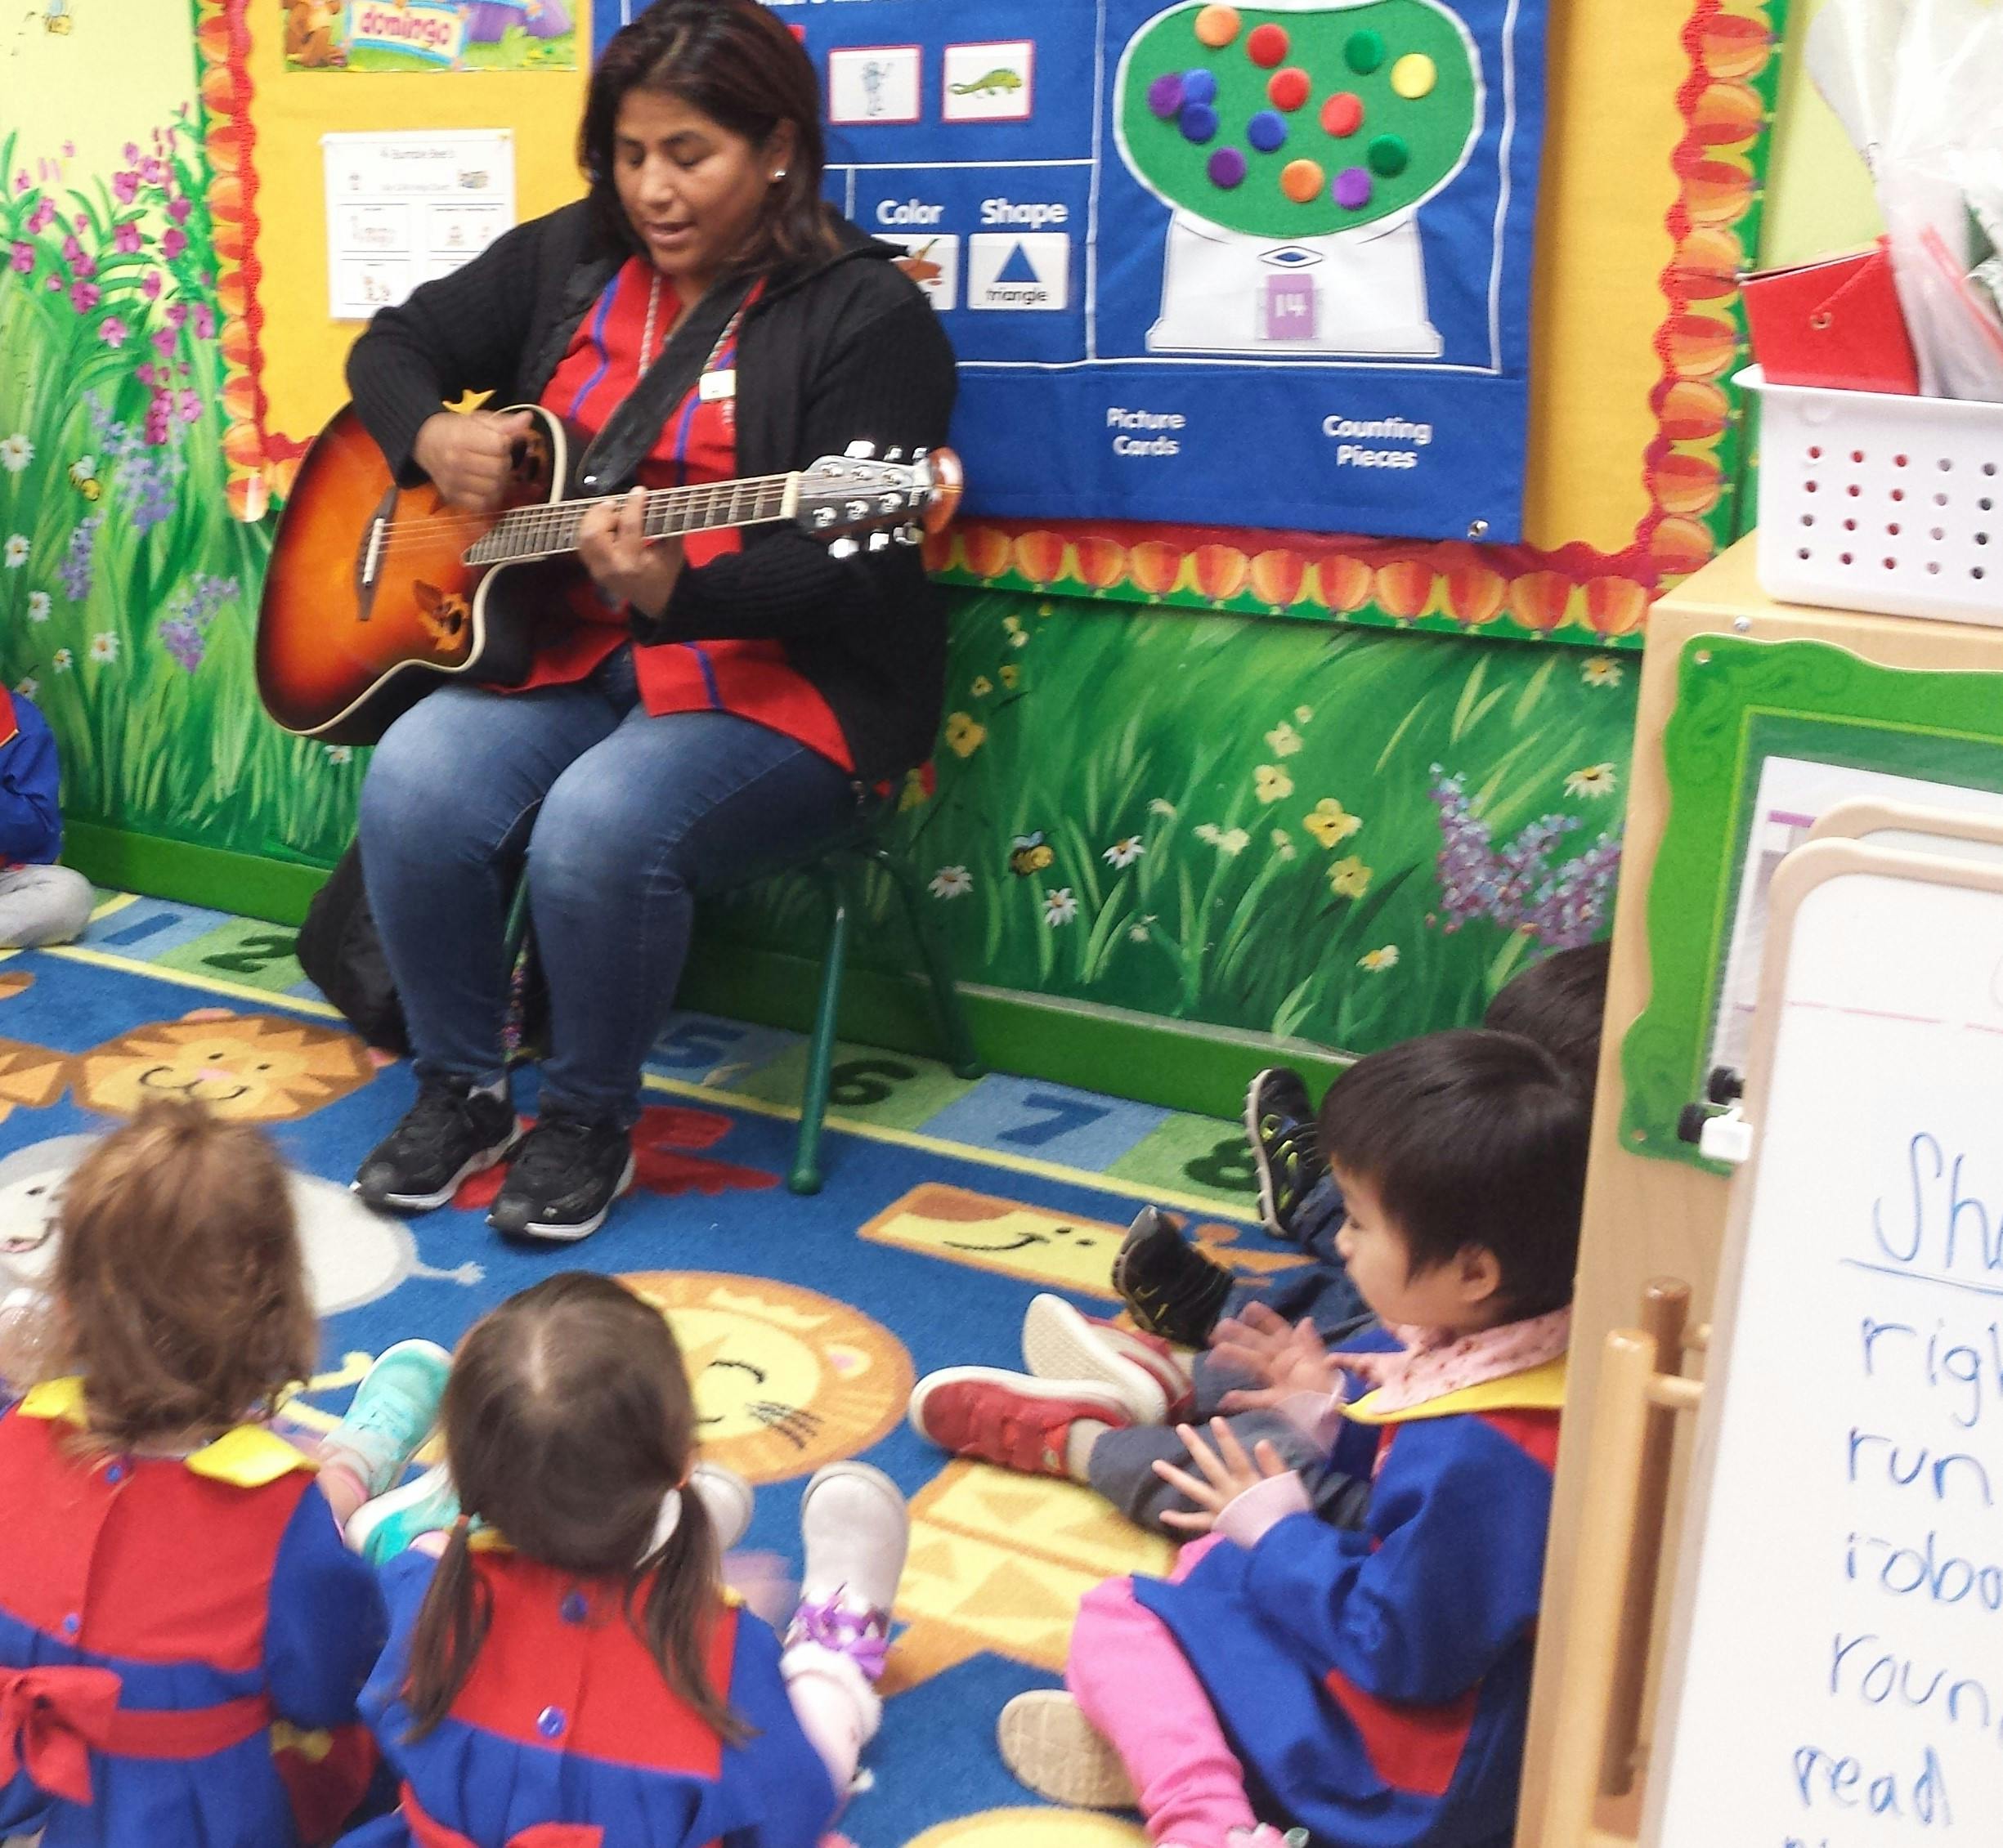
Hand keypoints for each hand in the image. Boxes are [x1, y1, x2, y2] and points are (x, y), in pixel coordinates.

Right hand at [411, 409, 534, 513]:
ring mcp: (454, 482)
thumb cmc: (454, 430)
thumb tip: (527, 419)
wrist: (425, 443)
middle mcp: (455, 461)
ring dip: (500, 481)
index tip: (499, 442)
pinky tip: (487, 485)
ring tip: (492, 471)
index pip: (500, 445)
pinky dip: (490, 497)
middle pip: (500, 468)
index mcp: (461, 437)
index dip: (505, 443)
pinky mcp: (454, 497)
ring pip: (495, 488)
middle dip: (504, 462)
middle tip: (497, 458)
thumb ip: (504, 423)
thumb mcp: (477, 420)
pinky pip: (483, 504)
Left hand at [576, 487, 685, 618]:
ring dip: (595, 519)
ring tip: (610, 513)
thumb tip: (662, 500)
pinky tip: (604, 524)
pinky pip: (584, 544)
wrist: (657, 601)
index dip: (634, 504)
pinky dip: (591, 529)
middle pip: (594, 533)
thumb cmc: (667, 574)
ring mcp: (598, 570)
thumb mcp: (674, 551)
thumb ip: (668, 525)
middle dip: (604, 513)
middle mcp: (611, 568)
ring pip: (584, 537)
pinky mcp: (593, 569)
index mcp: (633, 563)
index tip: (639, 491)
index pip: (629, 526)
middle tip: (617, 505)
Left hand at [1152, 1418, 1296, 1534]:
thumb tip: (1261, 1442)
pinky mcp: (1217, 1524)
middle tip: (1181, 1428)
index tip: (1215, 1420)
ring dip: (1175, 1477)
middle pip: (1209, 1466)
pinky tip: (1163, 1515)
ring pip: (1194, 1491)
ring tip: (1156, 1465)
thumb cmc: (1288, 1512)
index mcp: (1247, 1482)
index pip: (1234, 1455)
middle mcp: (1229, 1492)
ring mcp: (1220, 1508)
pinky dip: (1180, 1520)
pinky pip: (1196, 1523)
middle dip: (1195, 1446)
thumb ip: (1273, 1464)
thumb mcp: (1285, 1486)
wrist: (1283, 1544)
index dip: (1225, 1438)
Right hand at [1210, 1302, 1339, 1411]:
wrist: (1334, 1413)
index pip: (1277, 1330)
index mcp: (1293, 1351)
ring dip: (1233, 1357)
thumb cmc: (1328, 1387)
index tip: (1249, 1308)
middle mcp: (1280, 1362)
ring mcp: (1275, 1380)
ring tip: (1214, 1355)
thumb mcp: (1322, 1363)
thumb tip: (1306, 1321)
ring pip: (1251, 1364)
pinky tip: (1226, 1399)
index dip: (1264, 1318)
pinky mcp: (1274, 1400)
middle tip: (1219, 1327)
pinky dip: (1241, 1399)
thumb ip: (1311, 1344)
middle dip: (1239, 1334)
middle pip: (1257, 1344)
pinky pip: (1255, 1399)